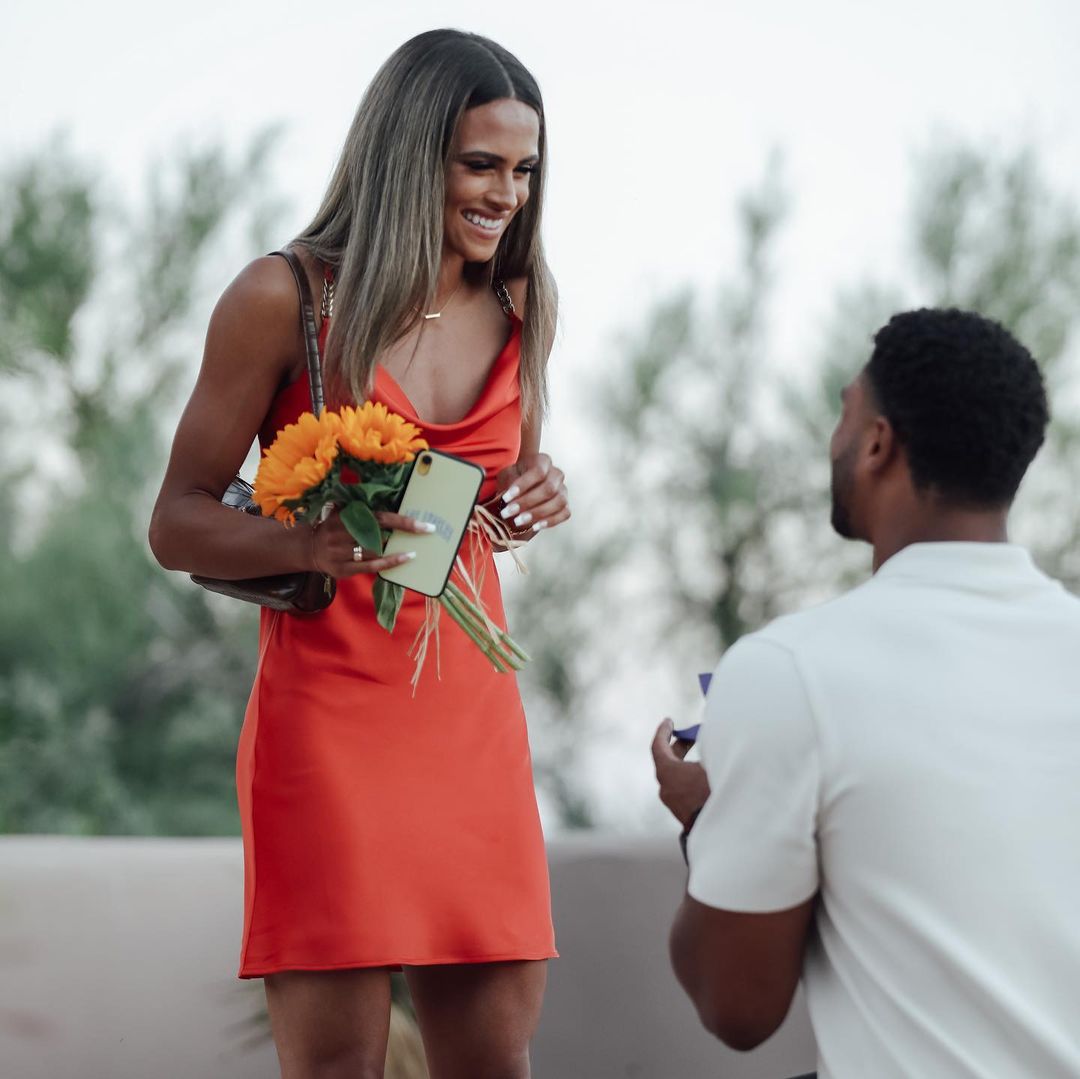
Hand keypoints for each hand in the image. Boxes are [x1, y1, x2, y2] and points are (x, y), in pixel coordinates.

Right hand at [309, 510, 431, 578]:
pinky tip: (405, 559)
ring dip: (397, 549)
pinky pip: (371, 566)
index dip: (402, 520)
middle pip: (379, 532)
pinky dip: (389, 563)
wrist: (307, 548)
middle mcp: (342, 533)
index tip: (423, 524)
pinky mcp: (342, 569)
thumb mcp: (343, 513)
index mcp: (345, 516)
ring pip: (375, 550)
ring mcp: (340, 552)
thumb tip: (394, 500)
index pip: (379, 517)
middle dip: (404, 531)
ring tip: (415, 547)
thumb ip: (363, 510)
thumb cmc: (333, 528)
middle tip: (427, 531)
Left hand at [491, 453, 569, 538]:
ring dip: (537, 513)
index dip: (523, 485)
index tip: (506, 497)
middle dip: (526, 502)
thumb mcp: (507, 476)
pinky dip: (550, 521)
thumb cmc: (514, 480)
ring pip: (558, 502)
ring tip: (518, 521)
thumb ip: (507, 483)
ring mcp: (563, 490)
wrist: (522, 490)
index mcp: (543, 461)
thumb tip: (503, 496)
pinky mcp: (565, 505)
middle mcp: (556, 474)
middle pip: (548, 488)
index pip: (538, 471)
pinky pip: (564, 513)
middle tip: (508, 512)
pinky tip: (535, 526)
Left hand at [651, 719, 710, 828]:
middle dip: (679, 746)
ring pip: (675, 776)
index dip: (663, 731)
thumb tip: (711, 739)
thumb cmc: (716, 792)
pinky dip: (689, 777)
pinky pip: (682, 789)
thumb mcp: (712, 763)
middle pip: (667, 761)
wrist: (721, 830)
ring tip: (704, 755)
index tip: (669, 721)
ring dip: (686, 763)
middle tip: (691, 736)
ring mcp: (672, 802)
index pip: (658, 746)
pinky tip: (706, 776)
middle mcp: (665, 788)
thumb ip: (708, 748)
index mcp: (667, 773)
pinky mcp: (682, 813)